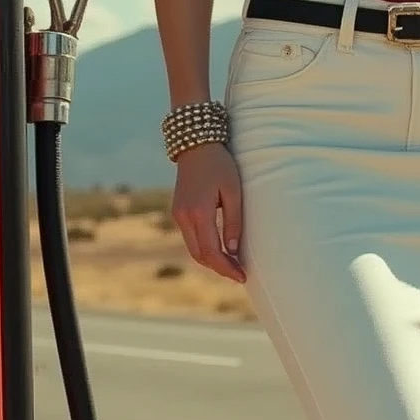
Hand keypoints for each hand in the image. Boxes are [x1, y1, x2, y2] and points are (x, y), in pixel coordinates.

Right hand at [172, 142, 245, 282]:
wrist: (196, 144)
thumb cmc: (220, 165)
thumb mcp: (234, 191)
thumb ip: (233, 222)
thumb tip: (233, 250)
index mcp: (199, 212)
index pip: (212, 251)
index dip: (227, 267)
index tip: (242, 276)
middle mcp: (184, 217)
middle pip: (200, 255)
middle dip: (219, 268)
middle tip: (239, 274)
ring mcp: (178, 215)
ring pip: (193, 249)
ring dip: (211, 260)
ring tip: (232, 265)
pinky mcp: (178, 211)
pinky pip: (190, 238)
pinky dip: (204, 248)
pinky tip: (219, 249)